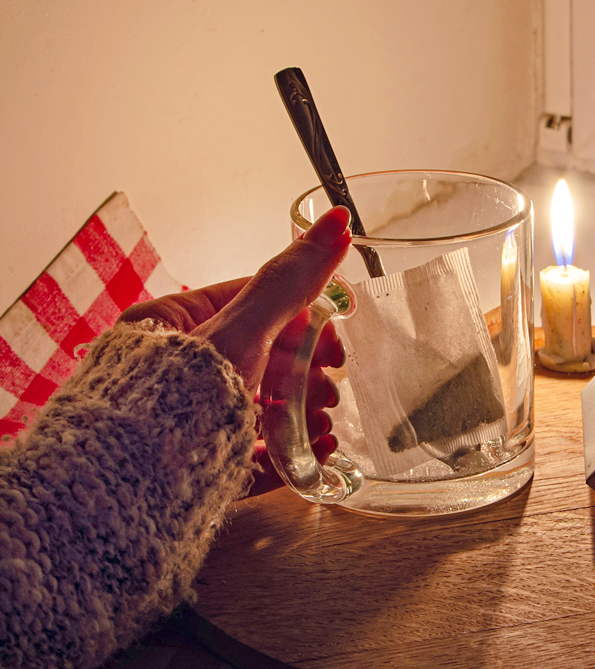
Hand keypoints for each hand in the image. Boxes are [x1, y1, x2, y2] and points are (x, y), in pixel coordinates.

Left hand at [118, 206, 352, 496]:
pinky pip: (257, 455)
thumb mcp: (242, 332)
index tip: (340, 330)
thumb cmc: (176, 399)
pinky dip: (294, 453)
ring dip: (306, 413)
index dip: (304, 315)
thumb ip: (289, 283)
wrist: (135, 492)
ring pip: (263, 408)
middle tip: (331, 385)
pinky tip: (317, 454)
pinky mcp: (203, 471)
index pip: (253, 304)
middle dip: (309, 373)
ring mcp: (189, 423)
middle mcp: (176, 373)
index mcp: (171, 328)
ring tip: (324, 425)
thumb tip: (336, 222)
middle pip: (264, 359)